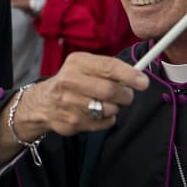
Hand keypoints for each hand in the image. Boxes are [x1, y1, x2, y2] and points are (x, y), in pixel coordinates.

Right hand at [19, 53, 148, 137]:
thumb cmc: (71, 80)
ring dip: (115, 107)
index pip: (108, 67)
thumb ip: (108, 68)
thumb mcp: (84, 65)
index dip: (129, 75)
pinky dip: (107, 119)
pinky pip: (104, 123)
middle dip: (125, 95)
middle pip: (110, 91)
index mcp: (77, 62)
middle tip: (127, 95)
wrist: (43, 103)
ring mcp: (70, 104)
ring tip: (107, 103)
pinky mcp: (73, 122)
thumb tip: (137, 77)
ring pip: (109, 109)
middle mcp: (70, 81)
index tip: (143, 82)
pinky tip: (97, 113)